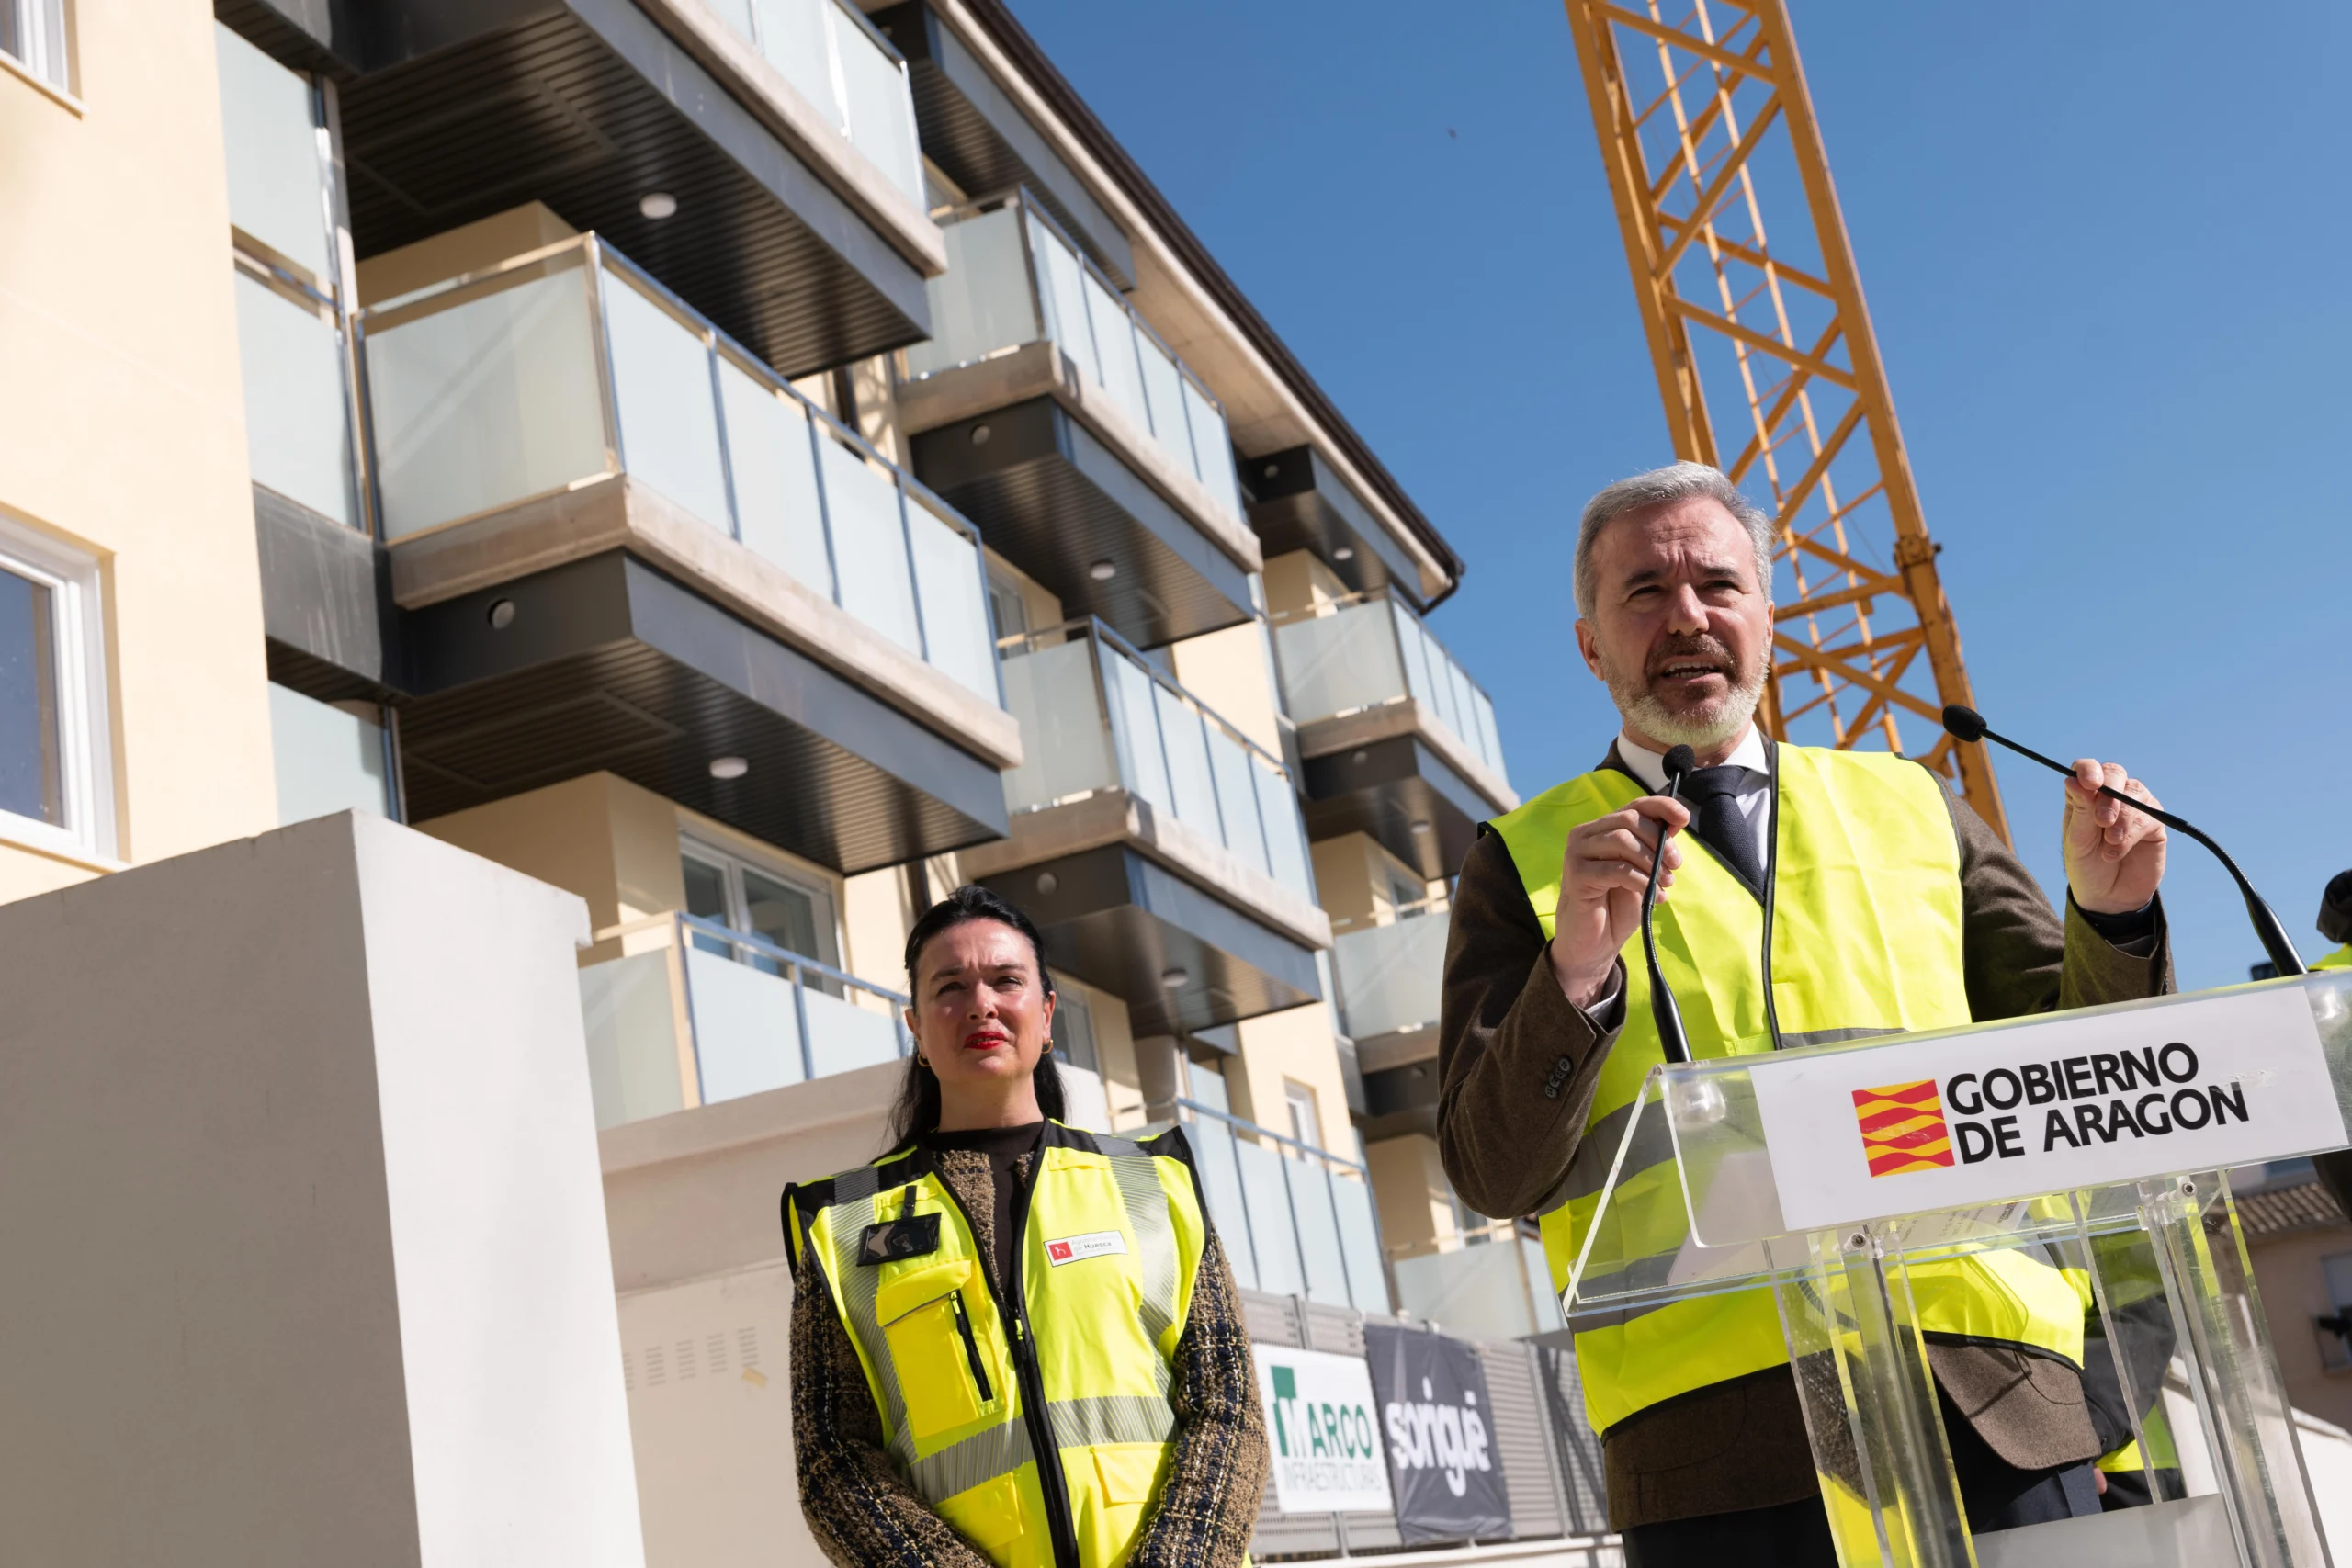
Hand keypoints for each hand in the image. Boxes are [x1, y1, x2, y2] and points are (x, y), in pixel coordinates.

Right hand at [1549, 796, 1688, 1007]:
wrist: (1593, 943)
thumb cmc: (1617, 906)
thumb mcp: (1643, 871)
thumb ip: (1654, 846)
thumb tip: (1676, 821)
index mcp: (1602, 829)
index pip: (1634, 805)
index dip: (1661, 806)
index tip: (1684, 818)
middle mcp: (1585, 834)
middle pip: (1630, 820)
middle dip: (1660, 842)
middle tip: (1675, 867)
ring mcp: (1577, 853)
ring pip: (1622, 841)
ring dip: (1652, 863)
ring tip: (1664, 884)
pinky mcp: (1576, 874)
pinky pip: (1617, 869)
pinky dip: (1642, 881)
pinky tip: (1653, 896)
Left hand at [2062, 758, 2166, 915]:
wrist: (2109, 897)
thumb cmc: (2086, 867)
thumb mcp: (2077, 841)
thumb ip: (2080, 811)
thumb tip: (2072, 779)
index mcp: (2084, 797)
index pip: (2087, 769)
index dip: (2088, 769)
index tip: (2089, 783)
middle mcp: (2110, 797)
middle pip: (2115, 773)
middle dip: (2110, 795)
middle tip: (2102, 821)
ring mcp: (2134, 807)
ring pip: (2134, 793)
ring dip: (2122, 819)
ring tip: (2110, 844)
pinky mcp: (2153, 823)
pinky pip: (2149, 815)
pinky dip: (2132, 834)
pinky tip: (2118, 851)